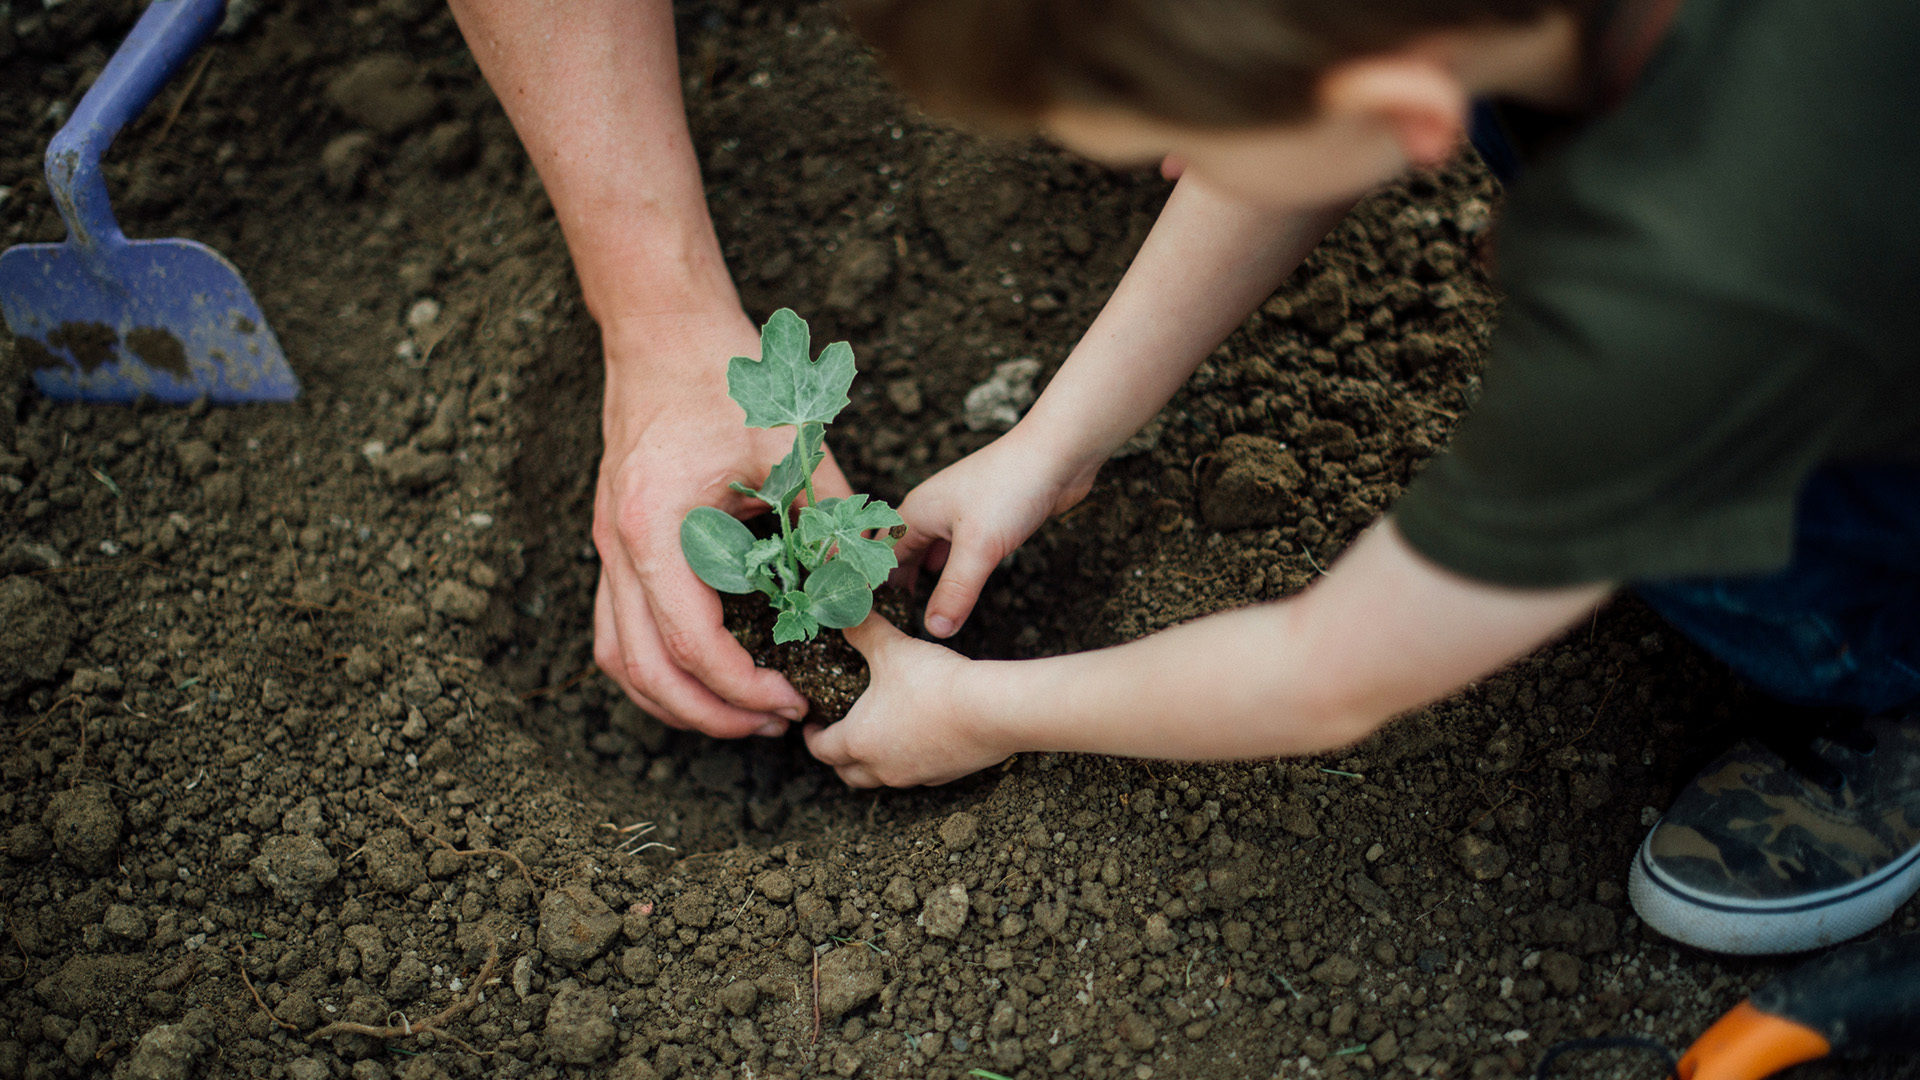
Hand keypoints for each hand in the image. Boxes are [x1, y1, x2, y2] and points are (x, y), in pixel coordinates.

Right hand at [591, 311, 852, 736]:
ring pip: (619, 657)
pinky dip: (655, 665)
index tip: (792, 701)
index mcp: (656, 527)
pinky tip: (707, 670)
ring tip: (740, 712)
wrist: (663, 325)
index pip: (690, 642)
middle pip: (644, 668)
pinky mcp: (615, 538)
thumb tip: (864, 591)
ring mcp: (608, 543)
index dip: (742, 687)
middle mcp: (618, 544)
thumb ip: (826, 522)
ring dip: (674, 699)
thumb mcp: (793, 448)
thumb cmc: (726, 375)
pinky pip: (617, 626)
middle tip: (774, 723)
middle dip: (709, 713)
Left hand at [804, 614, 1011, 786]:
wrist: (990, 710)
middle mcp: (882, 767)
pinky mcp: (944, 776)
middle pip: (848, 774)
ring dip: (873, 762)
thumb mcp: (890, 648)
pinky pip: (916, 774)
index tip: (812, 724)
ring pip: (882, 778)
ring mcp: (915, 776)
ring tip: (877, 736)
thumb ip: (863, 631)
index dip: (812, 737)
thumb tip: (843, 614)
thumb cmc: (933, 682)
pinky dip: (908, 761)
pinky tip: (918, 739)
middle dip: (838, 758)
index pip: (822, 750)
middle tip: (838, 734)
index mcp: (858, 740)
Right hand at [891, 427, 1095, 637]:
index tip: (866, 615)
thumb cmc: (1011, 488)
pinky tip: (953, 580)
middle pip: (901, 551)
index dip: (873, 585)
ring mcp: (958, 511)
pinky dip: (948, 567)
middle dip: (895, 581)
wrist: (1056, 454)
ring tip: (912, 603)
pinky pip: (956, 547)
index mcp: (917, 512)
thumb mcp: (979, 548)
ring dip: (921, 574)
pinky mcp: (984, 516)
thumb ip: (955, 591)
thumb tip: (934, 630)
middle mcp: (932, 510)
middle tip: (890, 617)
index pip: (882, 556)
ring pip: (929, 548)